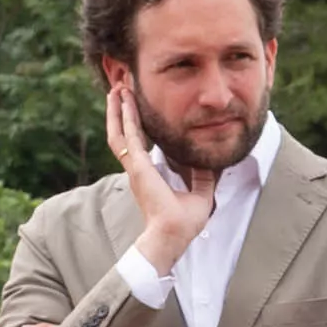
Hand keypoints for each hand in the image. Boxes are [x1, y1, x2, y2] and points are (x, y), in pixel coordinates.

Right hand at [107, 84, 216, 271]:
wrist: (172, 237)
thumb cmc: (182, 225)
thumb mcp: (200, 195)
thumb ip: (202, 178)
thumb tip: (209, 163)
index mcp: (148, 176)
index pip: (138, 144)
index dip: (135, 125)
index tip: (134, 108)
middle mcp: (137, 170)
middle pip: (123, 134)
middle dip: (121, 112)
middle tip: (120, 91)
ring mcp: (135, 168)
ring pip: (120, 132)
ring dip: (118, 110)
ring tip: (117, 89)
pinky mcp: (138, 167)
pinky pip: (128, 136)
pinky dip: (125, 117)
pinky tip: (124, 100)